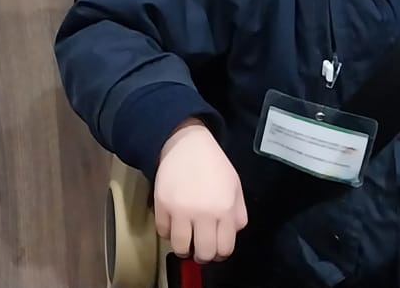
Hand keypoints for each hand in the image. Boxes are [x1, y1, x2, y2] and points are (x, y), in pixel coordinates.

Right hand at [153, 121, 246, 264]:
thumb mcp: (235, 187)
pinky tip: (173, 223)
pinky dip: (167, 232)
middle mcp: (204, 213)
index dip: (220, 253)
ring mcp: (181, 210)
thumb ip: (238, 215)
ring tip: (185, 239)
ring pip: (180, 248)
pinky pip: (162, 232)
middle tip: (199, 247)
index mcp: (225, 210)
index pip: (224, 249)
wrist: (187, 144)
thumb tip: (230, 236)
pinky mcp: (162, 204)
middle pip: (203, 254)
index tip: (214, 249)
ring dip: (183, 248)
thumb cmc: (214, 165)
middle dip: (202, 255)